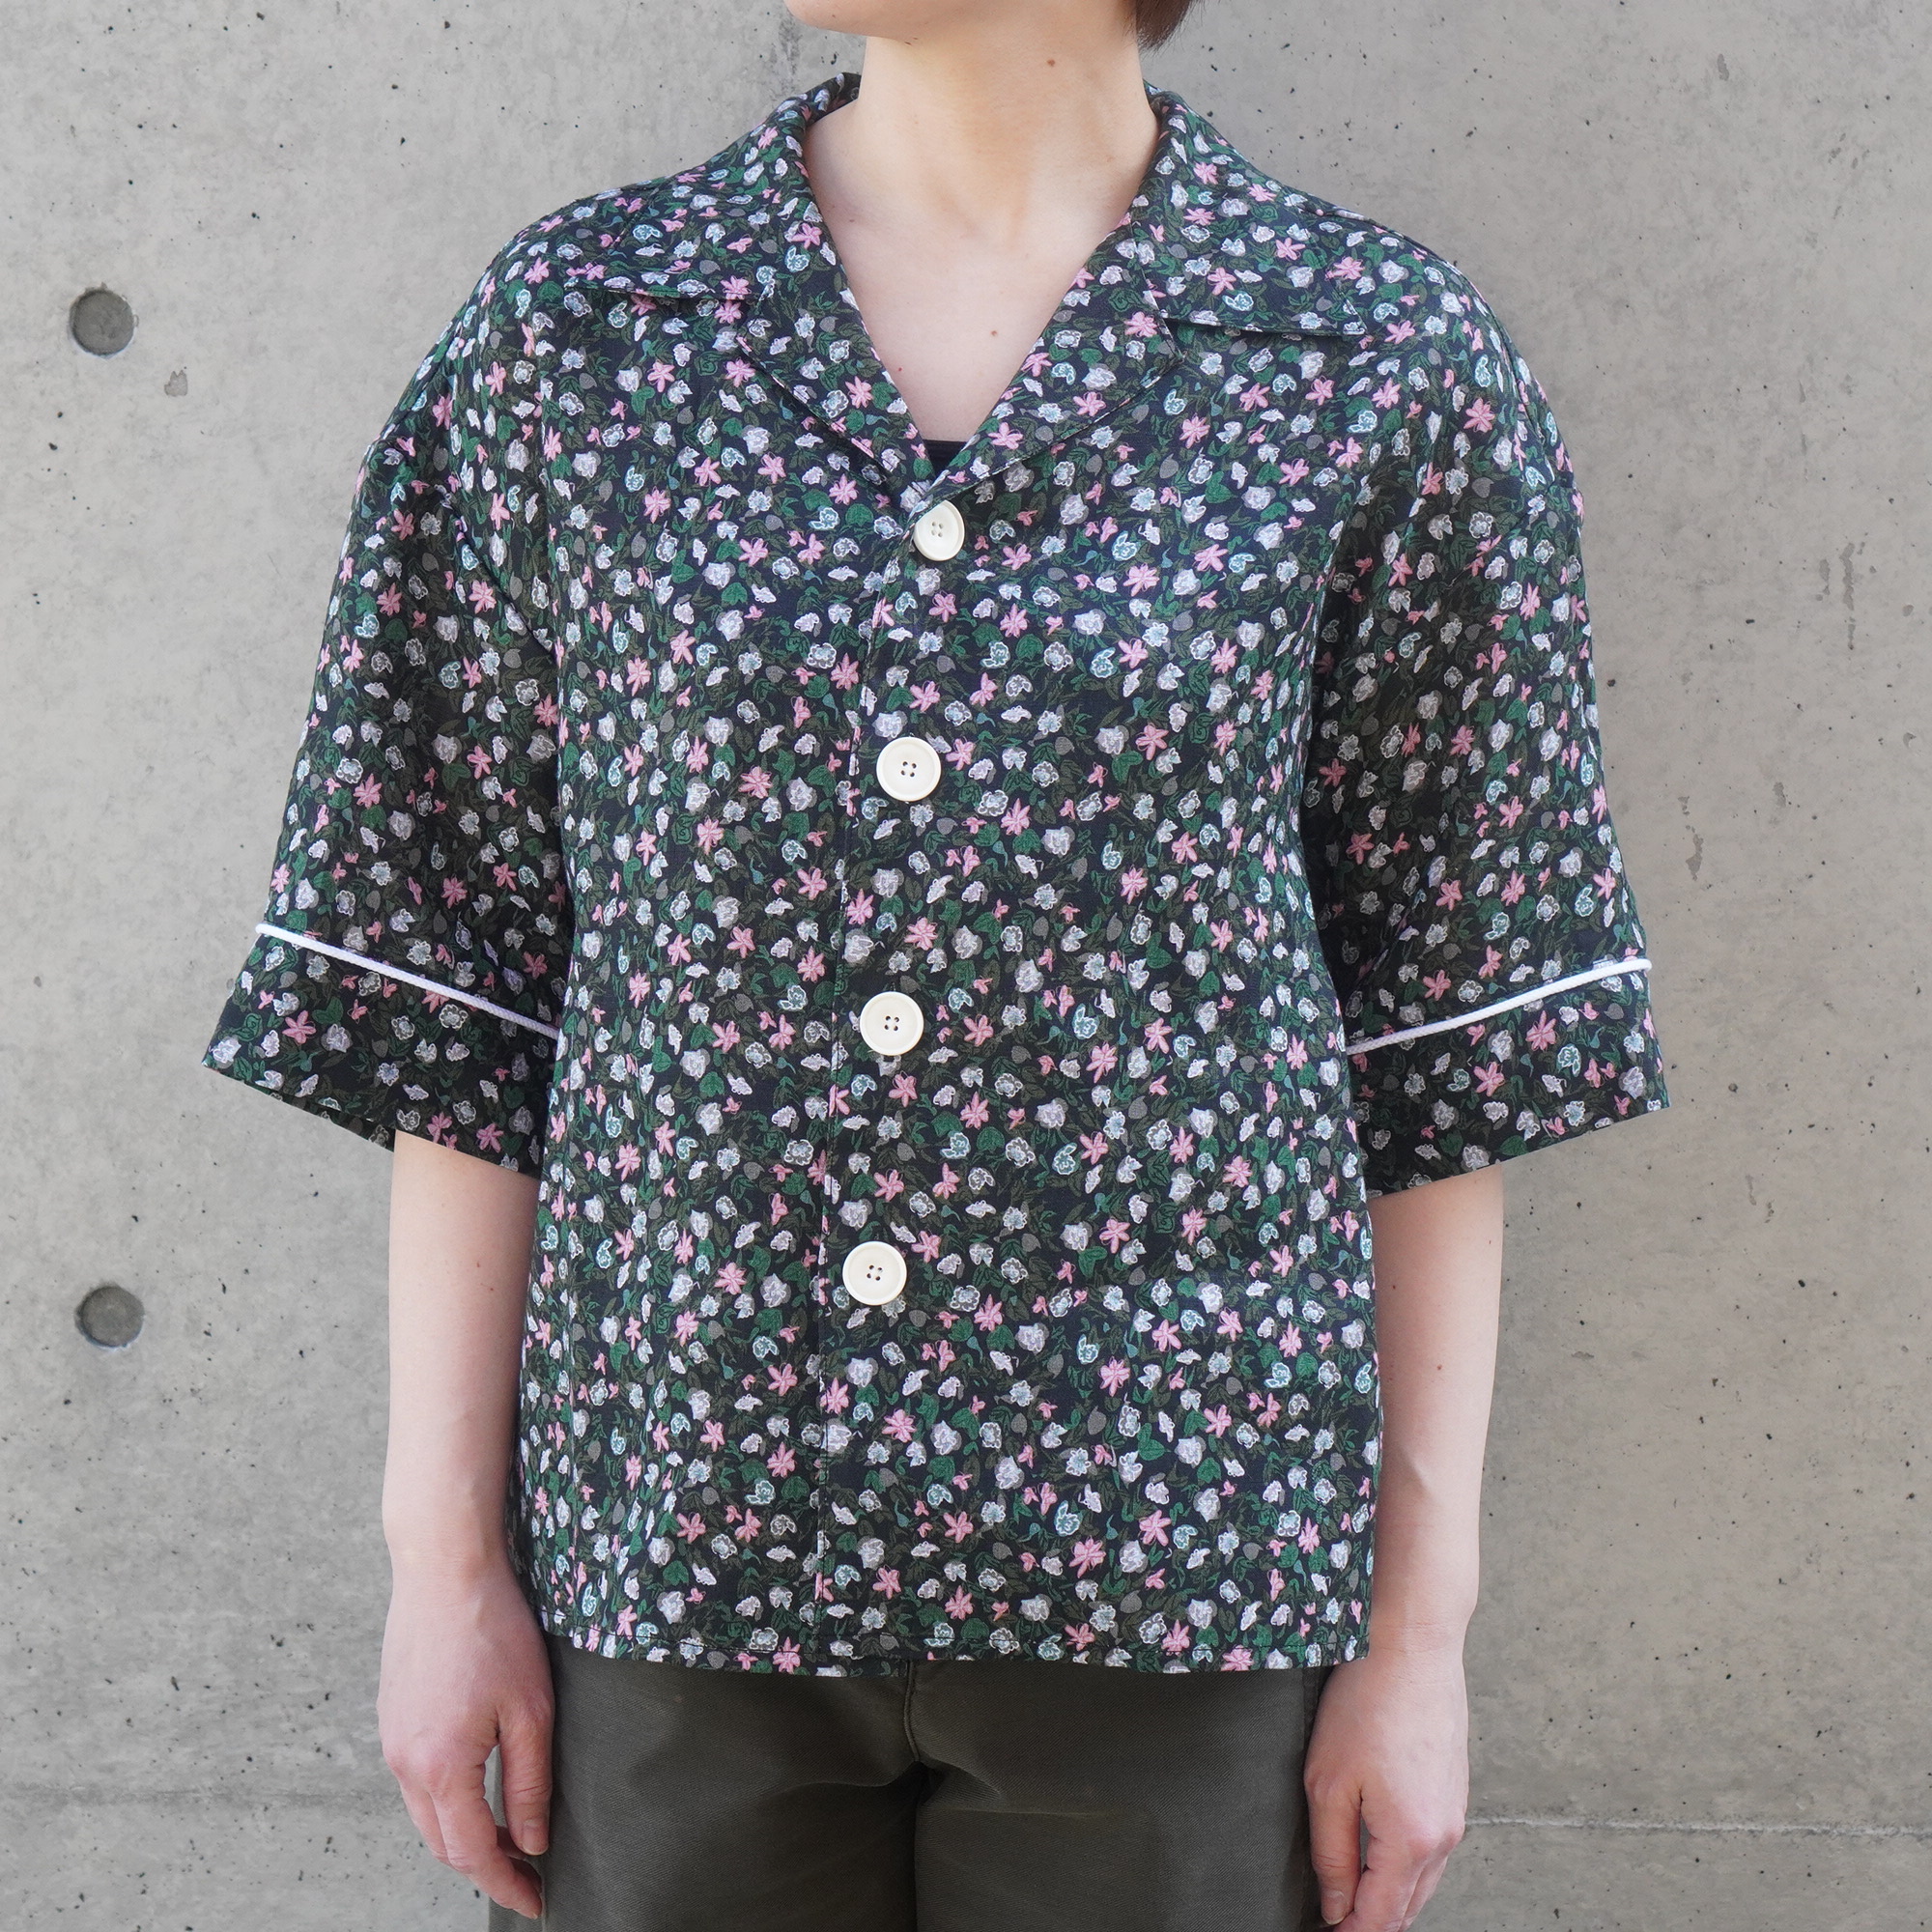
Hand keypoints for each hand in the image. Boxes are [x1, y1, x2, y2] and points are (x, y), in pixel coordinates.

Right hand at [377, 1557, 554, 1918]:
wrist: (444, 1569)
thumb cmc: (493, 1629)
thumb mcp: (530, 1709)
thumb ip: (529, 1782)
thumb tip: (532, 1841)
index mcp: (440, 1766)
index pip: (473, 1852)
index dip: (506, 1882)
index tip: (535, 1899)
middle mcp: (405, 1763)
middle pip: (442, 1842)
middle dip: (484, 1866)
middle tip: (528, 1872)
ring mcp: (392, 1740)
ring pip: (426, 1814)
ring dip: (463, 1835)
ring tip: (509, 1837)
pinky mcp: (393, 1718)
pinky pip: (416, 1781)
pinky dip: (445, 1801)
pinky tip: (477, 1790)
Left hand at [1302, 1640, 1469, 1929]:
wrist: (1413, 1646)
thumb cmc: (1367, 1702)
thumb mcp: (1328, 1783)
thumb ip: (1332, 1856)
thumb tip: (1335, 1907)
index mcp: (1411, 1841)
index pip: (1380, 1917)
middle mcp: (1443, 1837)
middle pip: (1407, 1907)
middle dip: (1372, 1922)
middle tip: (1335, 1919)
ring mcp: (1454, 1814)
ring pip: (1423, 1881)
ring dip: (1391, 1897)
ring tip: (1353, 1897)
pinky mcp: (1455, 1792)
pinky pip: (1433, 1851)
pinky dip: (1408, 1867)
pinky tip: (1382, 1857)